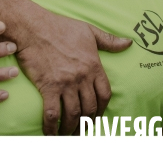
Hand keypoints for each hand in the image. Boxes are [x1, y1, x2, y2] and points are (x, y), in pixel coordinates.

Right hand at [15, 14, 131, 135]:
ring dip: (72, 129)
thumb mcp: (88, 31)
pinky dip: (52, 127)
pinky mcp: (48, 87)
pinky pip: (52, 113)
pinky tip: (51, 133)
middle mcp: (82, 77)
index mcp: (94, 65)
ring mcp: (65, 83)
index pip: (105, 94)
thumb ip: (109, 40)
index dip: (103, 109)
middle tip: (83, 129)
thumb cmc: (61, 27)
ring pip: (74, 114)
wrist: (34, 27)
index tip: (97, 115)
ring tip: (68, 134)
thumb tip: (128, 43)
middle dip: (88, 122)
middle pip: (90, 108)